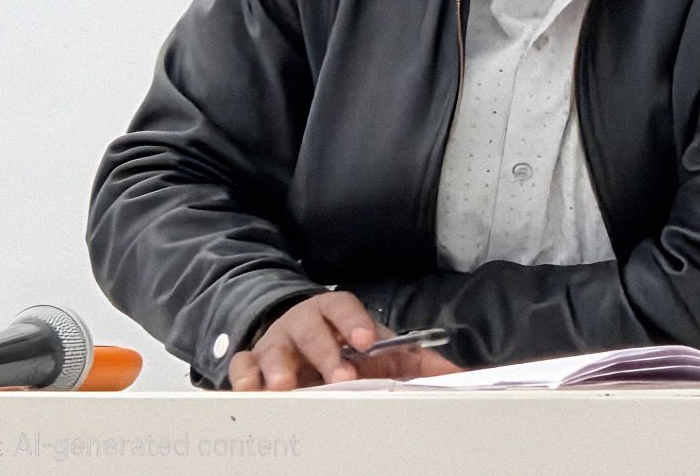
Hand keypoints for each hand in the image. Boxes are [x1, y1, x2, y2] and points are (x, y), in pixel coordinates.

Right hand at [228, 292, 456, 390]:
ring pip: (272, 348)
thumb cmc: (342, 347)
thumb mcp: (376, 348)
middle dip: (325, 354)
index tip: (366, 340)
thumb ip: (414, 359)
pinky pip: (242, 367)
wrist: (295, 339)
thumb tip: (457, 375)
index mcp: (334, 313)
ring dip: (279, 367)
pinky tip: (251, 393)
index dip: (355, 321)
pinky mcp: (251, 365)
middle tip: (339, 378)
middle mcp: (303, 323)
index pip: (344, 307)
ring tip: (286, 387)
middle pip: (312, 331)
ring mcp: (274, 344)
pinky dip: (243, 378)